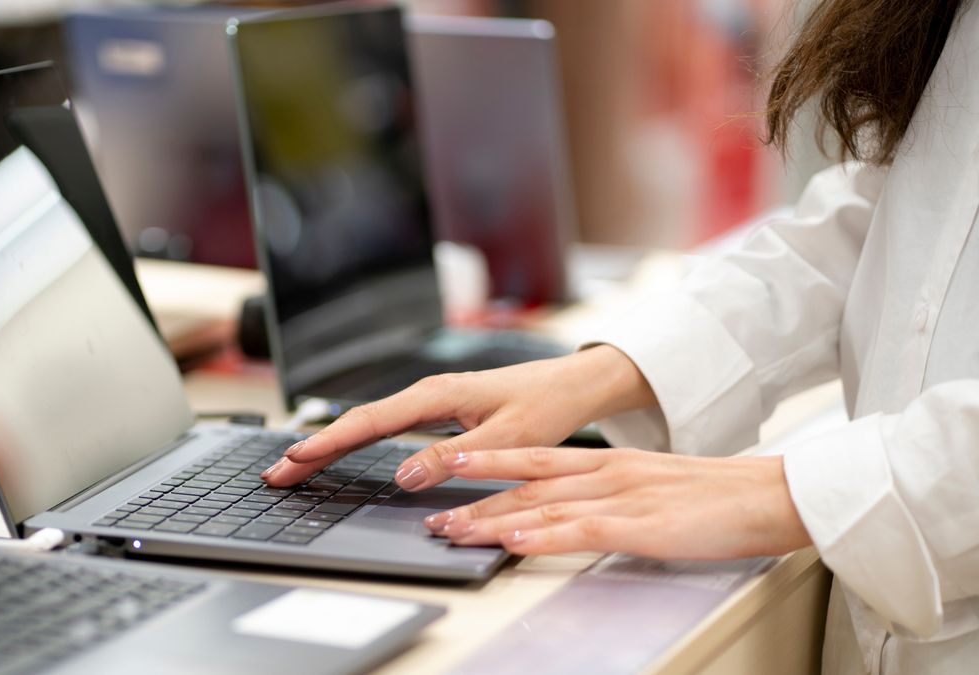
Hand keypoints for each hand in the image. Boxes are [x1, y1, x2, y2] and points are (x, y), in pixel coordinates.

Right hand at [261, 346, 656, 487]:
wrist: (573, 383)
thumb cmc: (545, 404)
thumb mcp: (506, 439)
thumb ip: (455, 459)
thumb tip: (405, 476)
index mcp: (436, 395)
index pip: (368, 423)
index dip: (327, 444)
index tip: (294, 460)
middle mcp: (426, 394)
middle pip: (356, 423)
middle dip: (313, 449)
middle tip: (274, 474)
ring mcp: (429, 402)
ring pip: (367, 426)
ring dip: (330, 447)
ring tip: (294, 468)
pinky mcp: (437, 412)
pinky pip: (384, 428)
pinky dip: (355, 443)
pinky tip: (341, 455)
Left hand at [422, 447, 811, 558]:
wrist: (770, 495)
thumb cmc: (717, 497)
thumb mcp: (653, 488)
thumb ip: (612, 497)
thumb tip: (574, 514)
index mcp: (610, 463)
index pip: (535, 458)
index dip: (488, 460)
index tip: (450, 464)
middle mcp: (607, 473)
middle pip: (526, 483)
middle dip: (474, 498)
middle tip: (431, 510)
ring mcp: (622, 497)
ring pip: (542, 505)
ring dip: (492, 519)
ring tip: (452, 530)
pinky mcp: (642, 524)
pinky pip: (581, 529)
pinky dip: (543, 535)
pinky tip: (513, 539)